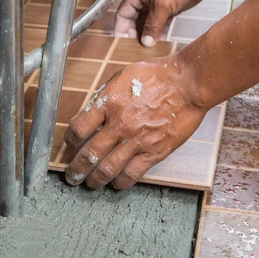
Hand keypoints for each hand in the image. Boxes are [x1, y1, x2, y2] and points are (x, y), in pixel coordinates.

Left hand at [64, 55, 208, 189]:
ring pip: (107, 169)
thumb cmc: (156, 75)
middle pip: (89, 154)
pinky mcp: (155, 151)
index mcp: (108, 103)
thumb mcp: (122, 77)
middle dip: (76, 169)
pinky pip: (132, 174)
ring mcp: (137, 140)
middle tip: (72, 175)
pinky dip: (121, 182)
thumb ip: (105, 97)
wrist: (187, 84)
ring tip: (90, 183)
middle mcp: (119, 124)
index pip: (78, 129)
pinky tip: (116, 183)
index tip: (71, 144)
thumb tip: (92, 113)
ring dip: (95, 179)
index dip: (70, 140)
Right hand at [114, 0, 209, 46]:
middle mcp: (142, 0)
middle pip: (133, 22)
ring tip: (148, 50)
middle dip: (135, 35)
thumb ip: (153, 25)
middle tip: (137, 50)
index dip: (122, 30)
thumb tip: (145, 42)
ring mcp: (154, 5)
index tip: (123, 44)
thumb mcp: (163, 4)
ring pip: (146, 24)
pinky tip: (160, 43)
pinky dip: (158, 33)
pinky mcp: (166, 9)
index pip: (122, 16)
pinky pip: (158, 24)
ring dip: (148, 36)